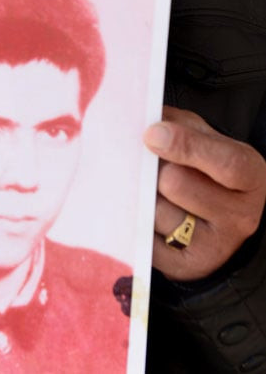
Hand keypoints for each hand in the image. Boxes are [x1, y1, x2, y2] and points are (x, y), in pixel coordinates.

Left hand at [144, 105, 265, 280]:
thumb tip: (146, 122)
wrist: (217, 218)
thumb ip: (179, 123)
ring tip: (155, 192)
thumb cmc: (207, 168)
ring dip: (145, 196)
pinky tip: (150, 214)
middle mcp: (240, 216)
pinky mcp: (186, 268)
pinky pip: (144, 238)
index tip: (152, 135)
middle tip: (156, 166)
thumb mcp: (205, 137)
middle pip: (177, 184)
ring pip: (156, 211)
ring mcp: (216, 247)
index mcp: (250, 176)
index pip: (226, 162)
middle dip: (156, 170)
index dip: (186, 146)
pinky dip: (139, 221)